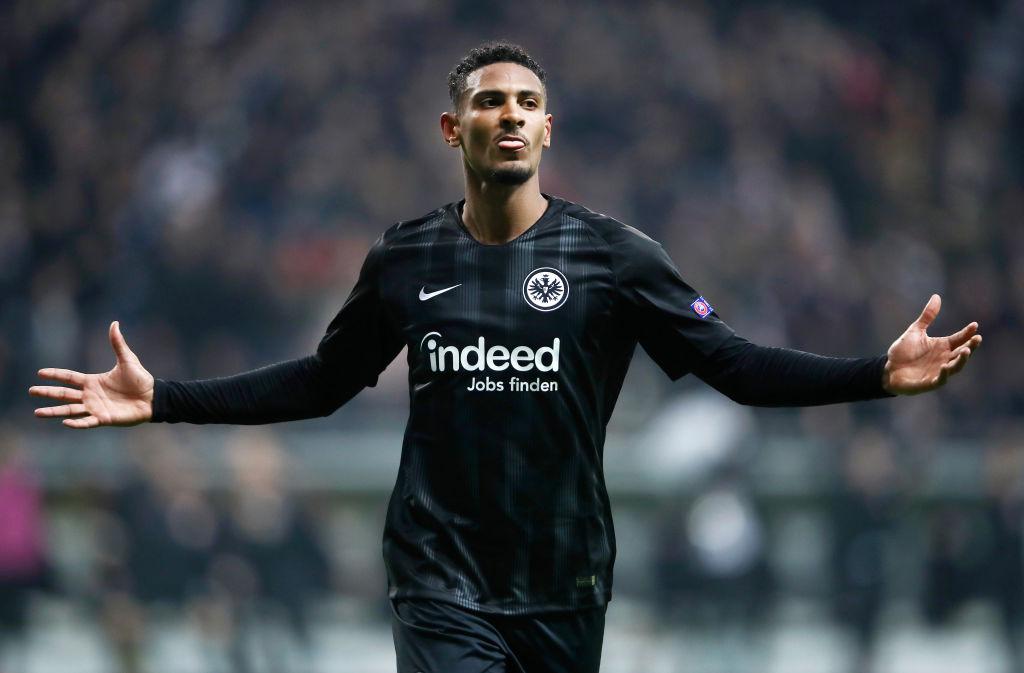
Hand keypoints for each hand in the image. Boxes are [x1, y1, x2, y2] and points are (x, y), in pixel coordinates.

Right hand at [29, 321, 154, 428]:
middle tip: (31, 391)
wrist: (153, 397)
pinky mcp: (104, 419)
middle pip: (64, 394)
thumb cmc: (140, 380)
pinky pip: (87, 422)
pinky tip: (65, 422)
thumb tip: (114, 323)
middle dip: (47, 393)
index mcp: (93, 381)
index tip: (40, 373)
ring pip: (70, 410)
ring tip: (37, 412)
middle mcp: (91, 395)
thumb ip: (118, 343)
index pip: (69, 377)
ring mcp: (96, 408)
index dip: (55, 375)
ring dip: (54, 411)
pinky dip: (76, 422)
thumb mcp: (127, 359)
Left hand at [883, 294, 981, 394]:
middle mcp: (944, 358)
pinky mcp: (929, 382)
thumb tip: (936, 296)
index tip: (975, 325)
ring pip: (955, 367)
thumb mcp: (916, 331)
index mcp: (943, 346)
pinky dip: (943, 374)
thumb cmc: (903, 351)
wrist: (888, 368)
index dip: (967, 333)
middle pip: (962, 353)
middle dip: (971, 346)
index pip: (959, 339)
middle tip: (977, 338)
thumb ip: (927, 316)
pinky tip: (943, 366)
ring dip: (961, 360)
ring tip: (966, 351)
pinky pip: (940, 380)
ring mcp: (938, 371)